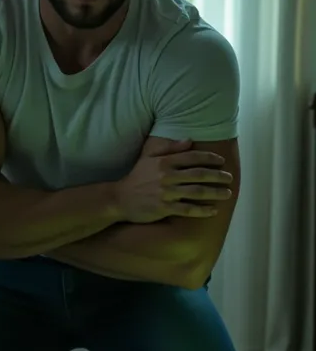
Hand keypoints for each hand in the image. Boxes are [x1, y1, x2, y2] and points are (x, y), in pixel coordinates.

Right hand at [114, 139, 232, 223]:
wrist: (120, 198)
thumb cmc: (137, 177)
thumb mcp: (149, 157)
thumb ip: (169, 148)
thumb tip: (189, 140)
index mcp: (165, 162)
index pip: (192, 157)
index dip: (210, 158)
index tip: (222, 161)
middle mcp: (167, 176)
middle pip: (199, 174)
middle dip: (218, 176)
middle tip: (230, 178)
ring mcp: (166, 193)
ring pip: (197, 192)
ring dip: (215, 193)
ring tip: (227, 193)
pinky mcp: (164, 208)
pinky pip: (187, 209)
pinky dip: (202, 210)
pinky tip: (213, 210)